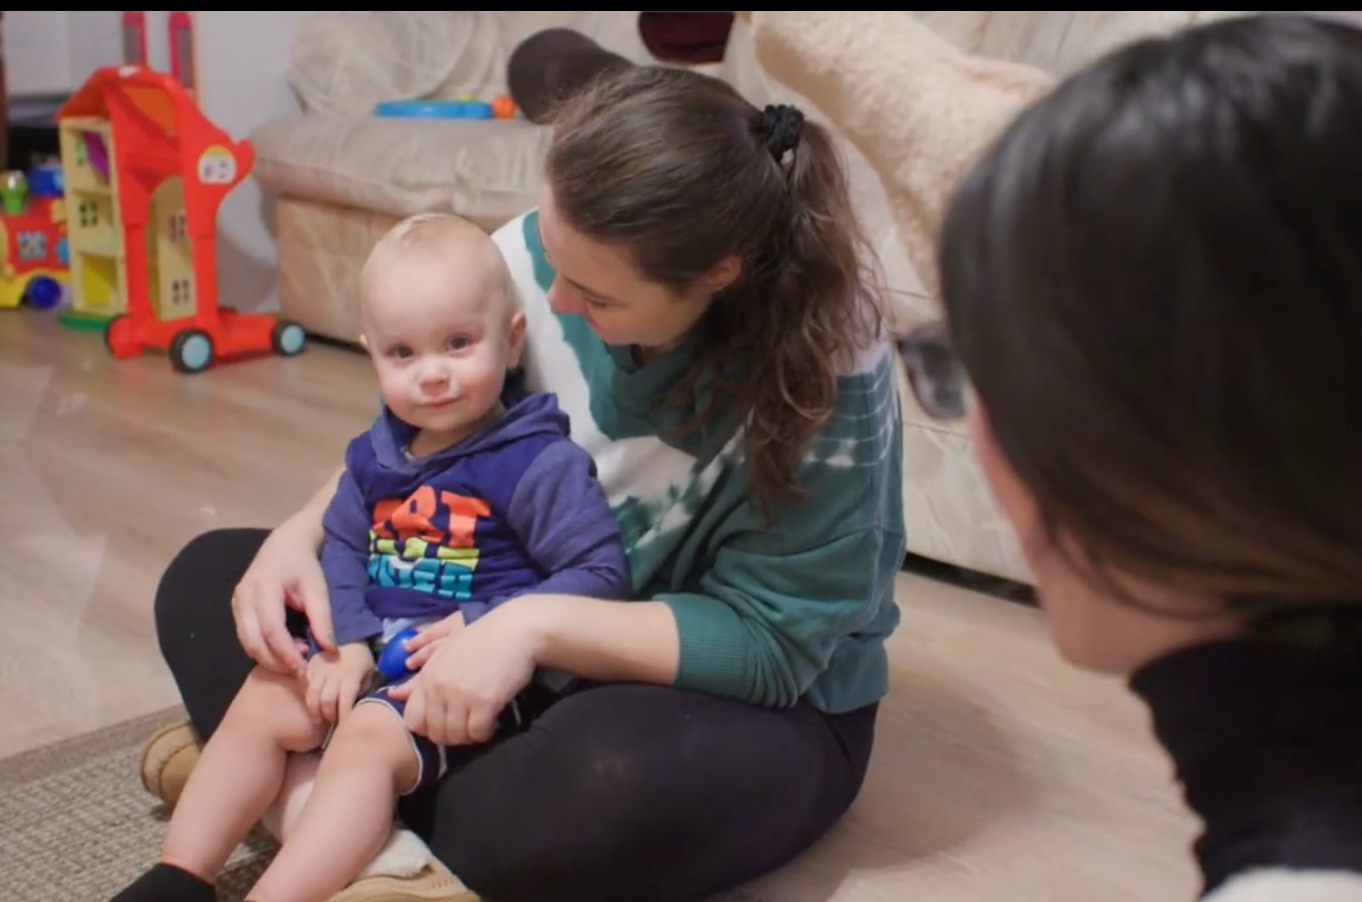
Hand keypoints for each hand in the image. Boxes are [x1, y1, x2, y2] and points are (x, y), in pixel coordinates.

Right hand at [233, 520, 335, 673]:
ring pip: (246, 642)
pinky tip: (283, 649)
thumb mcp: (318, 588)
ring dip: (268, 657)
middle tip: (298, 671)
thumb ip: (322, 618)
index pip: (271, 629)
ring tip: (294, 659)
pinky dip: (262, 648)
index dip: (286, 652)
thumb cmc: (304, 565)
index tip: (303, 668)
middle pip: (253, 640)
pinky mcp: (236, 607)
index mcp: (264, 588)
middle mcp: (244, 596)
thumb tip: (330, 649)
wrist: (285, 544)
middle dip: (274, 661)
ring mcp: (236, 602)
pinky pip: (245, 636)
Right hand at [303, 642, 374, 723]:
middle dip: (329, 716)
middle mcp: (334, 673)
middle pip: (326, 700)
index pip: (345, 700)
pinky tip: (311, 703)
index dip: (344, 716)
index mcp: (352, 675)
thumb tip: (355, 711)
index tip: (346, 726)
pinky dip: (307, 696)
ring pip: (312, 694)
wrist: (350, 637)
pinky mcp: (310, 666)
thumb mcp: (369, 674)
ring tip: (318, 719)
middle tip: (332, 723)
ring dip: (315, 710)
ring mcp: (320, 669)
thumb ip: (362, 691)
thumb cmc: (362, 660)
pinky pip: (304, 684)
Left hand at [386, 606, 537, 745]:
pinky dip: (484, 733)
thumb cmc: (479, 640)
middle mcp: (440, 688)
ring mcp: (461, 695)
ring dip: (467, 736)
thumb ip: (419, 677)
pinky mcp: (485, 703)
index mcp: (427, 677)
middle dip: (449, 736)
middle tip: (464, 727)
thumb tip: (394, 694)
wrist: (513, 631)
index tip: (443, 723)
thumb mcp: (443, 654)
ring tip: (477, 725)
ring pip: (456, 736)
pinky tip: (490, 723)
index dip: (427, 728)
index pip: (413, 720)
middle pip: (435, 732)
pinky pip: (477, 733)